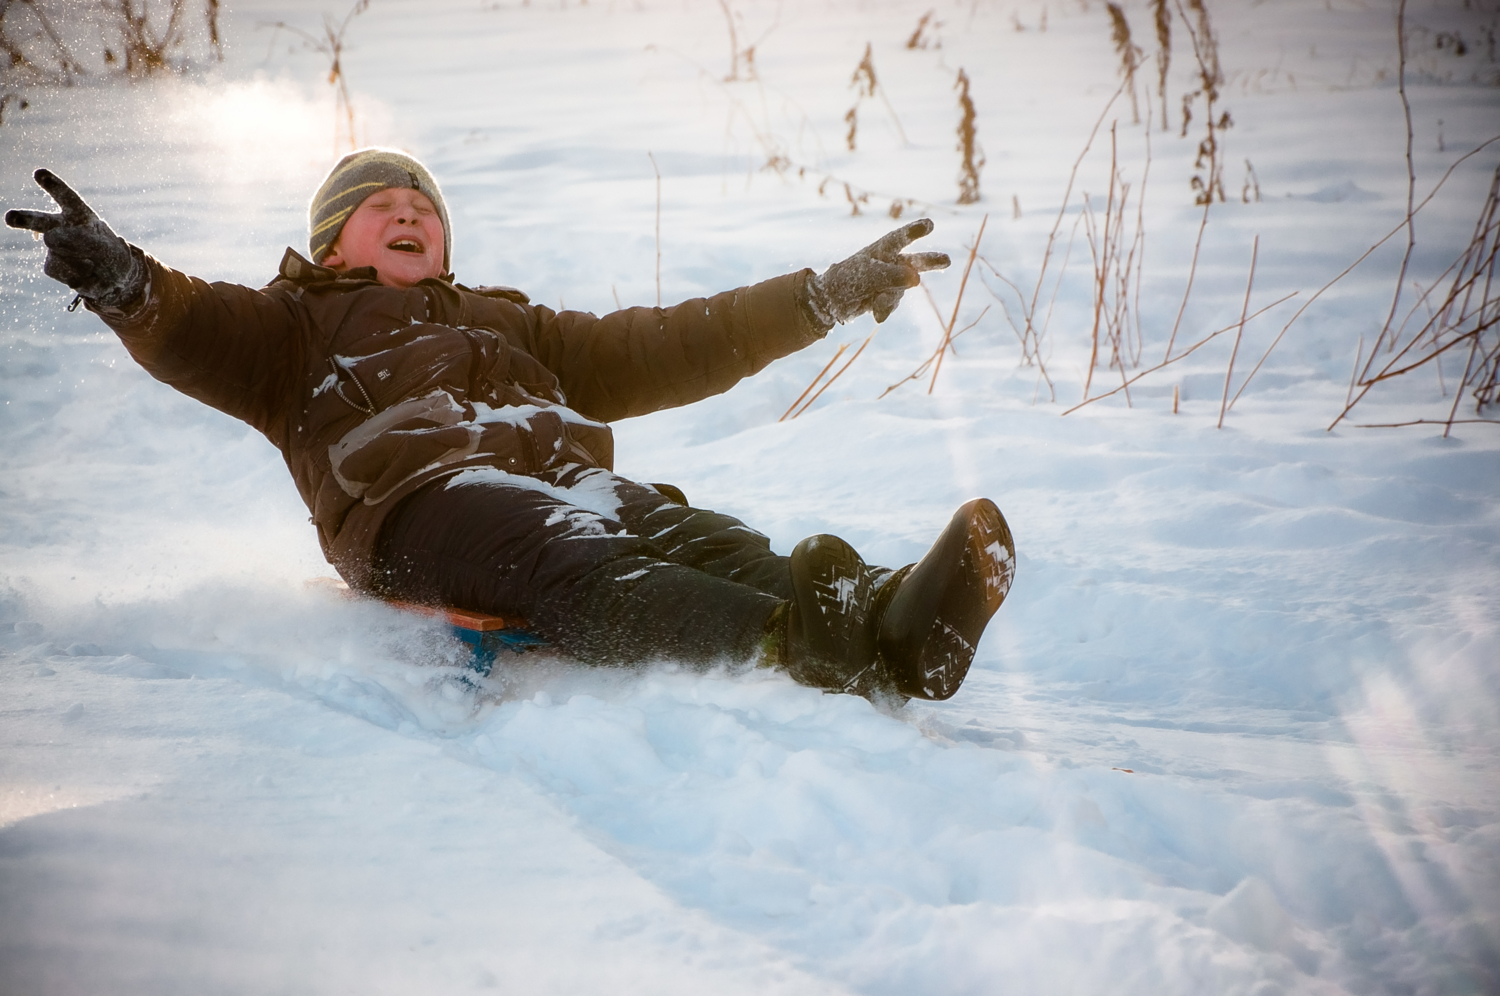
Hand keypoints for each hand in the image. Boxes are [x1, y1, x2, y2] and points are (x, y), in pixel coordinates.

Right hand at [6, 168, 145, 309]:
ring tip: (91, 262)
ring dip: (73, 256)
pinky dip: (75, 274)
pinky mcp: (52, 264)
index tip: (39, 173)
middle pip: (41, 220)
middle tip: (10, 218)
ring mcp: (54, 245)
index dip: (54, 185)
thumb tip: (47, 237)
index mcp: (79, 214)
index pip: (67, 197)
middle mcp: (62, 225)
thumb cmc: (112, 255)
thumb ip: (83, 240)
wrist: (114, 279)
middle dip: (26, 219)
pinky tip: (86, 272)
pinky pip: (58, 268)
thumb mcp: (108, 246)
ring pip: (55, 249)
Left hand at [804, 218, 949, 326]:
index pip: (901, 238)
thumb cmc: (845, 280)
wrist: (830, 302)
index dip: (915, 231)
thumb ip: (892, 276)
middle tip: (947, 261)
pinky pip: (894, 304)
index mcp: (882, 249)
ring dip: (889, 298)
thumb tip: (917, 280)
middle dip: (930, 262)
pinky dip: (885, 309)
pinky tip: (875, 315)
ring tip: (874, 301)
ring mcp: (891, 280)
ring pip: (902, 290)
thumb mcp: (867, 276)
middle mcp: (890, 262)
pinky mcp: (888, 296)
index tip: (929, 225)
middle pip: (915, 261)